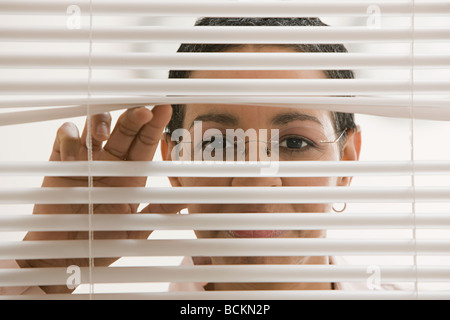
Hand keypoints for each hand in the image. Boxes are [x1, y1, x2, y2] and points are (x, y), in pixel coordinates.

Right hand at [18, 105, 185, 291]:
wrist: (68, 257)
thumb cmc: (102, 243)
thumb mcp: (135, 228)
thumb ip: (158, 212)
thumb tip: (188, 201)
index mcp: (131, 174)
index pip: (145, 143)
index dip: (155, 125)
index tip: (165, 109)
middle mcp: (111, 162)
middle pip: (124, 129)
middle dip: (134, 117)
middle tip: (144, 111)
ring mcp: (86, 160)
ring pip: (95, 126)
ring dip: (101, 122)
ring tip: (104, 135)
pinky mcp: (60, 163)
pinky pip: (64, 137)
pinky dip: (68, 137)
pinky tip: (74, 150)